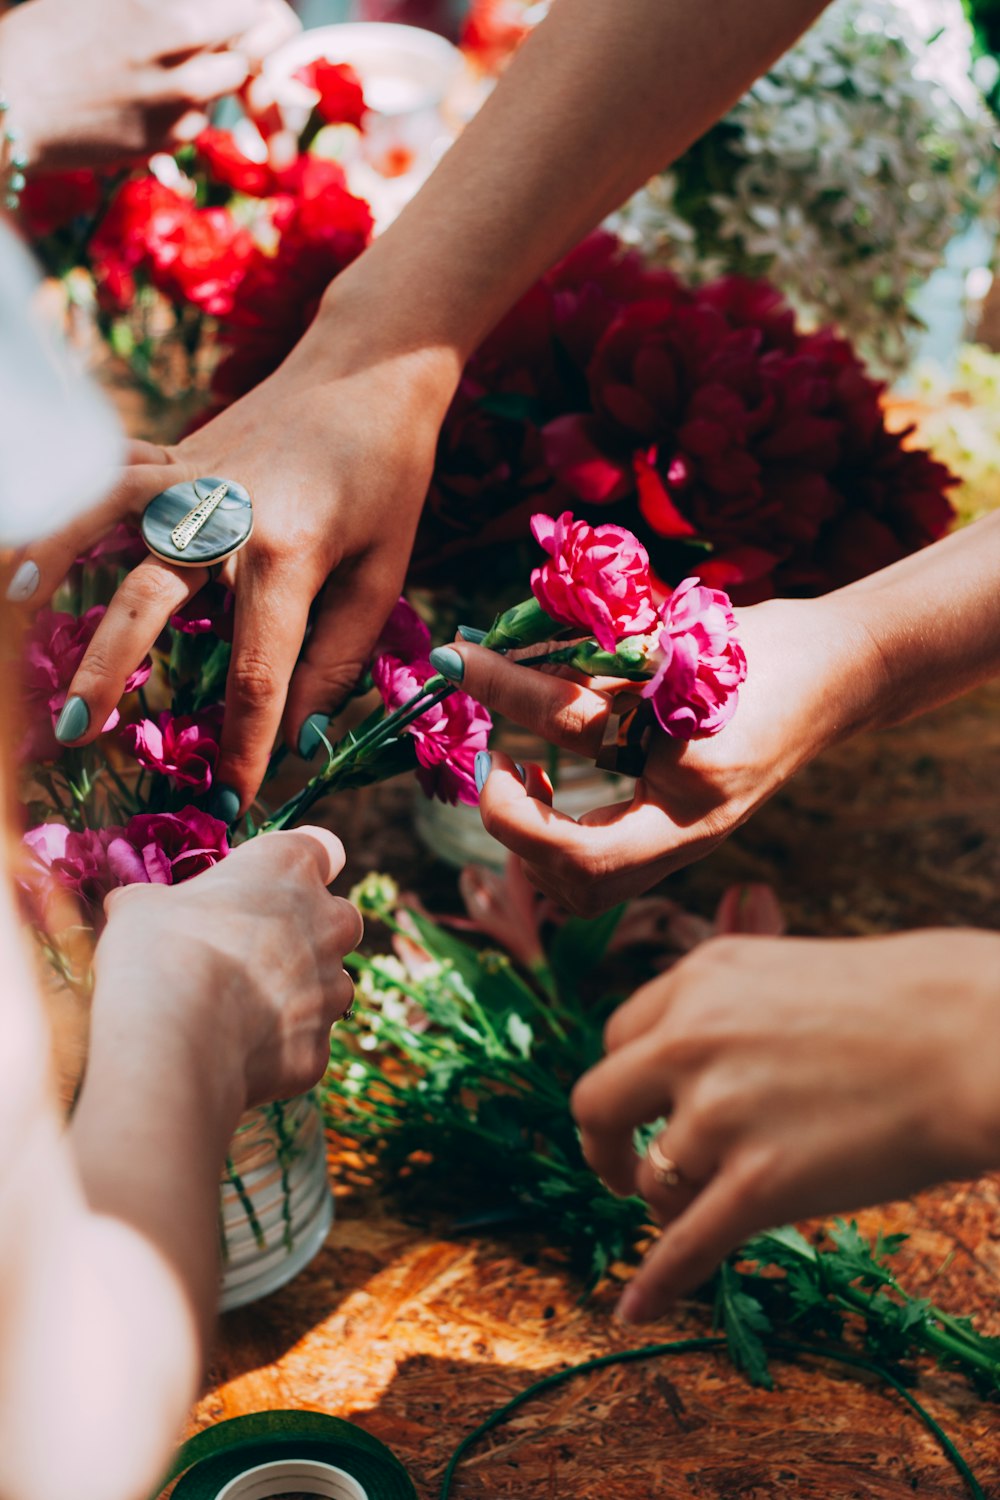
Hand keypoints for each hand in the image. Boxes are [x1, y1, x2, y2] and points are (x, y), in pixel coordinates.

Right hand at [0, 0, 298, 169]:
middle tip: (218, 36)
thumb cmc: (49, 37)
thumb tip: (210, 9)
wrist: (11, 106)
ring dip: (210, 73)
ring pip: (222, 87)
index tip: (243, 13)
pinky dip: (183, 105)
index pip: (247, 11)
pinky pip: (195, 119)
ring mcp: (176, 107)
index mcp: (166, 14)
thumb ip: (164, 4)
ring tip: (164, 62)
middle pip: (246, 53)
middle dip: (239, 44)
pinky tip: (141, 94)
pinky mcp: (166, 142)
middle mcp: (180, 62)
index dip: (251, 13)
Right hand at [15, 308, 456, 814]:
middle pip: (149, 601)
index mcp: (287, 554)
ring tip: (18, 614)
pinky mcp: (173, 454)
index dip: (244, 742)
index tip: (234, 795)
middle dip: (111, 671)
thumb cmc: (387, 479)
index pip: (257, 670)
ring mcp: (188, 476)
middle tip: (79, 732)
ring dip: (53, 566)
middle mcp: (223, 513)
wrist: (370, 372)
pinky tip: (32, 547)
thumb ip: (338, 656)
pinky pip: (106, 478)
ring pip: (102, 523)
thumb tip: (299, 735)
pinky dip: (65, 507)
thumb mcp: (384, 574)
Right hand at [94, 825, 362, 1108]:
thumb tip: (133, 903)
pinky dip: (278, 1044)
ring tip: (237, 1007)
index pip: (323, 849)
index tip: (268, 881)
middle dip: (306, 930)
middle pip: (336, 917)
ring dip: (297, 990)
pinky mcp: (320, 1047)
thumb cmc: (159, 950)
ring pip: (329, 983)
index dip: (296, 865)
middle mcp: (327, 922)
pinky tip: (234, 1049)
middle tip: (250, 949)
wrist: (175, 1040)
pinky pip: (305, 1040)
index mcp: (289, 868)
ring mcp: (331, 988)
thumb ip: (155, 899)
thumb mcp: (141, 904)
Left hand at [447, 594, 884, 914]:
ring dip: (529, 837)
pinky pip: (597, 864)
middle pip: (579, 875)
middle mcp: (689, 829)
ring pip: (583, 887)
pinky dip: (551, 833)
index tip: (472, 688)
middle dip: (514, 822)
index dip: (512, 733)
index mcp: (694, 782)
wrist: (838, 674)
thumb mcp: (674, 647)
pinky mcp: (676, 834)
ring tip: (516, 773)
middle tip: (493, 762)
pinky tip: (548, 780)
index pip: (579, 774)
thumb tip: (484, 658)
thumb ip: (590, 666)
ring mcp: (685, 840)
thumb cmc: (761, 650)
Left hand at [571, 929, 999, 1322]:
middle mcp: (691, 1039)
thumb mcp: (784, 969)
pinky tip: (635, 1309)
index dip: (628, 1080)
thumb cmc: (902, 1004)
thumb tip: (685, 1052)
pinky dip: (656, 1282)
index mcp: (699, 978)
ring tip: (705, 1205)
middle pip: (598, 1103)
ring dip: (670, 1201)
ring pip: (653, 1178)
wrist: (972, 1039)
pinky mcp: (759, 1184)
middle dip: (604, 1145)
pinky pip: (685, 1245)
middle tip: (622, 1171)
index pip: (619, 1036)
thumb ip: (724, 1005)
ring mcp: (720, 1113)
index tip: (638, 1107)